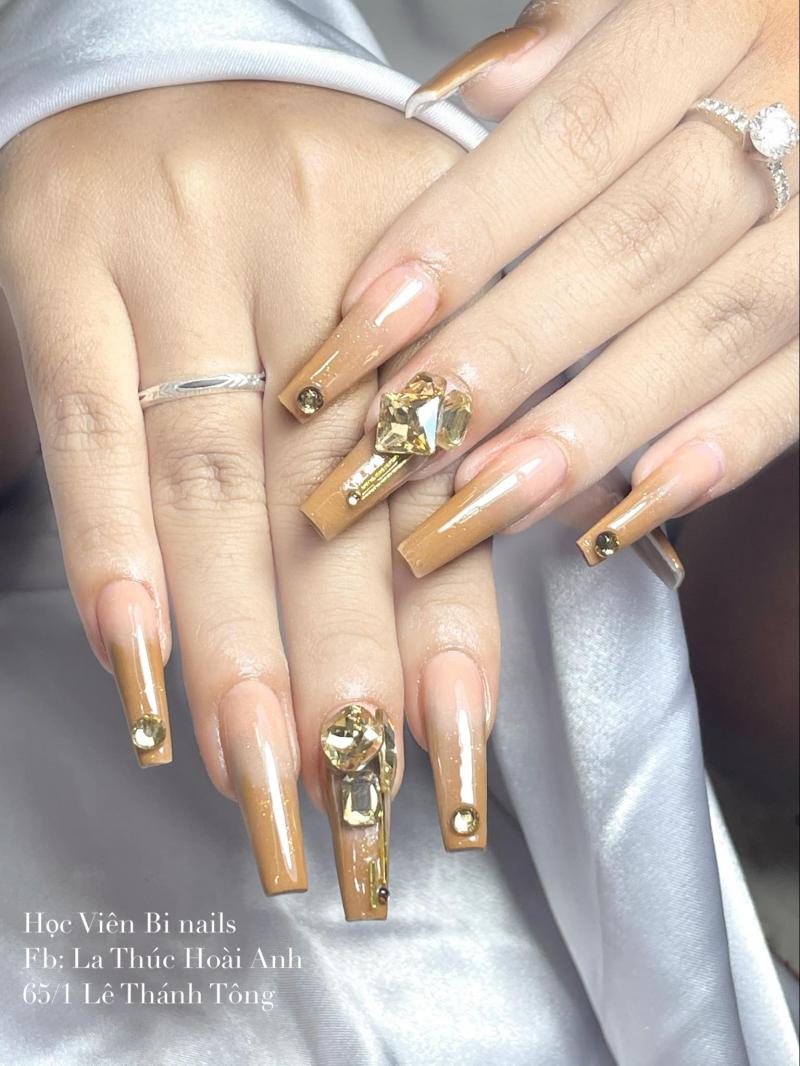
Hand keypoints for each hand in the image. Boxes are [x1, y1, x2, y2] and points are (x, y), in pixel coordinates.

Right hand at [0, 82, 498, 917]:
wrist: (159, 72)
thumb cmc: (303, 201)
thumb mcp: (413, 266)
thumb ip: (474, 393)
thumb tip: (549, 541)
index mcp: (427, 249)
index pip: (444, 470)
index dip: (450, 618)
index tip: (450, 748)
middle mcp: (312, 240)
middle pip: (333, 493)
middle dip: (345, 665)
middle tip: (352, 804)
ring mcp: (179, 246)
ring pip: (216, 479)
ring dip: (237, 643)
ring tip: (256, 772)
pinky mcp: (67, 257)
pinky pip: (95, 421)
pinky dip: (115, 549)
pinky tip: (138, 663)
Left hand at [279, 0, 797, 578]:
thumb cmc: (721, 43)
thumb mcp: (644, 5)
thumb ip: (562, 50)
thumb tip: (455, 102)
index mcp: (707, 24)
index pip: (568, 138)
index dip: (464, 235)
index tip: (367, 321)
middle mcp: (787, 109)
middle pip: (631, 246)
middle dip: (510, 350)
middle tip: (412, 433)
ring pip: (713, 328)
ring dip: (593, 425)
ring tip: (488, 497)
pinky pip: (799, 386)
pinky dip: (716, 453)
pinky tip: (623, 511)